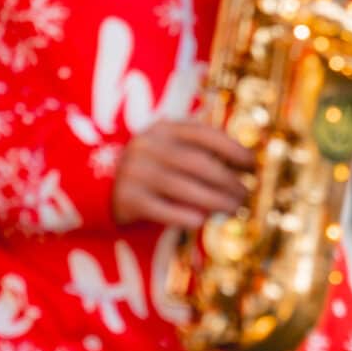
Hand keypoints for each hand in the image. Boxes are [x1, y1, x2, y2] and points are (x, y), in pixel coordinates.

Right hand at [112, 119, 255, 228]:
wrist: (99, 184)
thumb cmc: (150, 167)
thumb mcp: (169, 148)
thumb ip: (199, 151)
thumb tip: (246, 166)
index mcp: (164, 129)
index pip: (205, 134)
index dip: (233, 149)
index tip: (252, 164)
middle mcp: (149, 147)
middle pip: (198, 163)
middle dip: (228, 180)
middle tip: (245, 194)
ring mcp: (136, 172)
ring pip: (183, 187)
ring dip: (214, 200)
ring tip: (233, 208)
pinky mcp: (128, 199)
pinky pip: (161, 210)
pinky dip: (184, 216)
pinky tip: (202, 221)